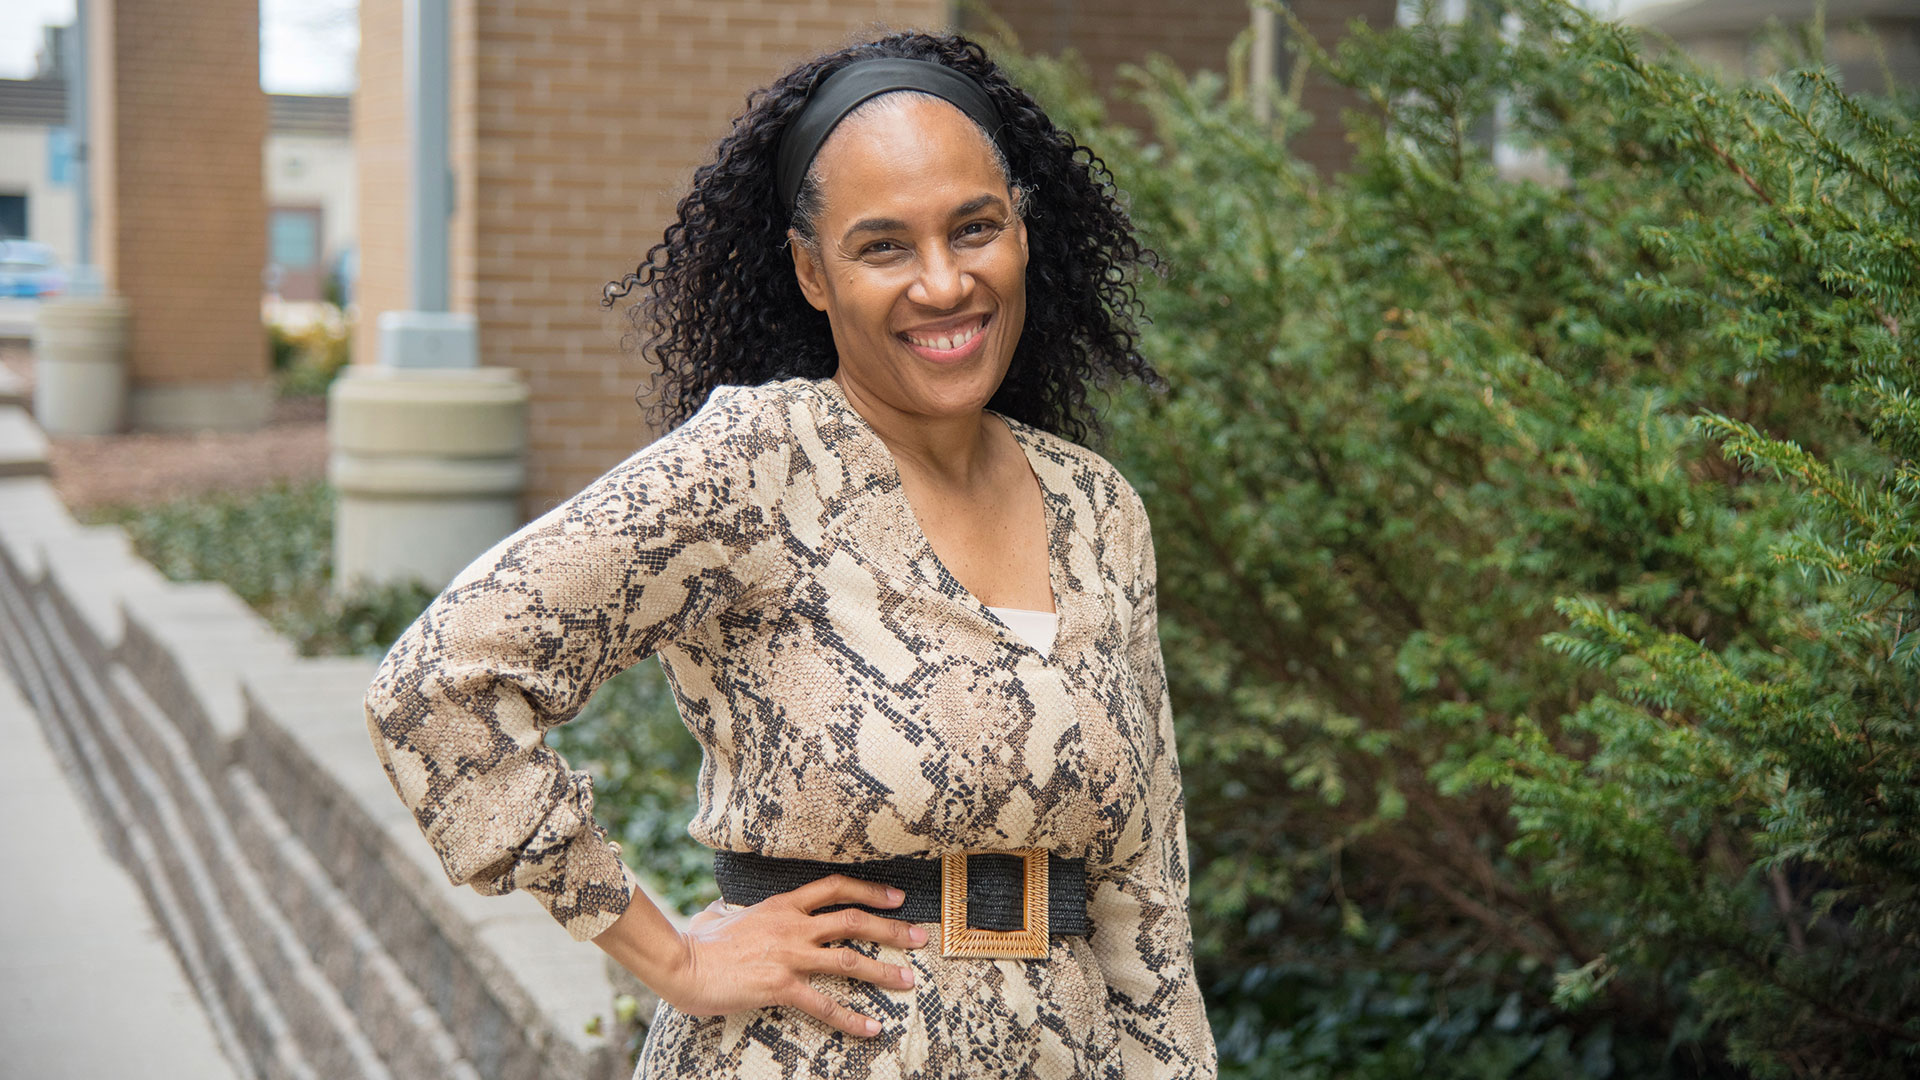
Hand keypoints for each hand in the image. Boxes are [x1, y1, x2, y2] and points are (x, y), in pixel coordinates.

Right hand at [655, 874, 929, 1037]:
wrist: (681, 963)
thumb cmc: (697, 942)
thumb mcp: (723, 915)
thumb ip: (733, 912)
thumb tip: (721, 911)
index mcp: (782, 905)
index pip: (835, 888)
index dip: (870, 891)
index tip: (896, 897)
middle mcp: (793, 925)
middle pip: (854, 920)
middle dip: (892, 929)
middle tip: (920, 937)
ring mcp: (789, 955)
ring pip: (849, 960)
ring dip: (884, 971)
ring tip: (909, 980)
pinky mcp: (781, 986)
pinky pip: (825, 1005)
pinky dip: (852, 1018)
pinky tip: (872, 1027)